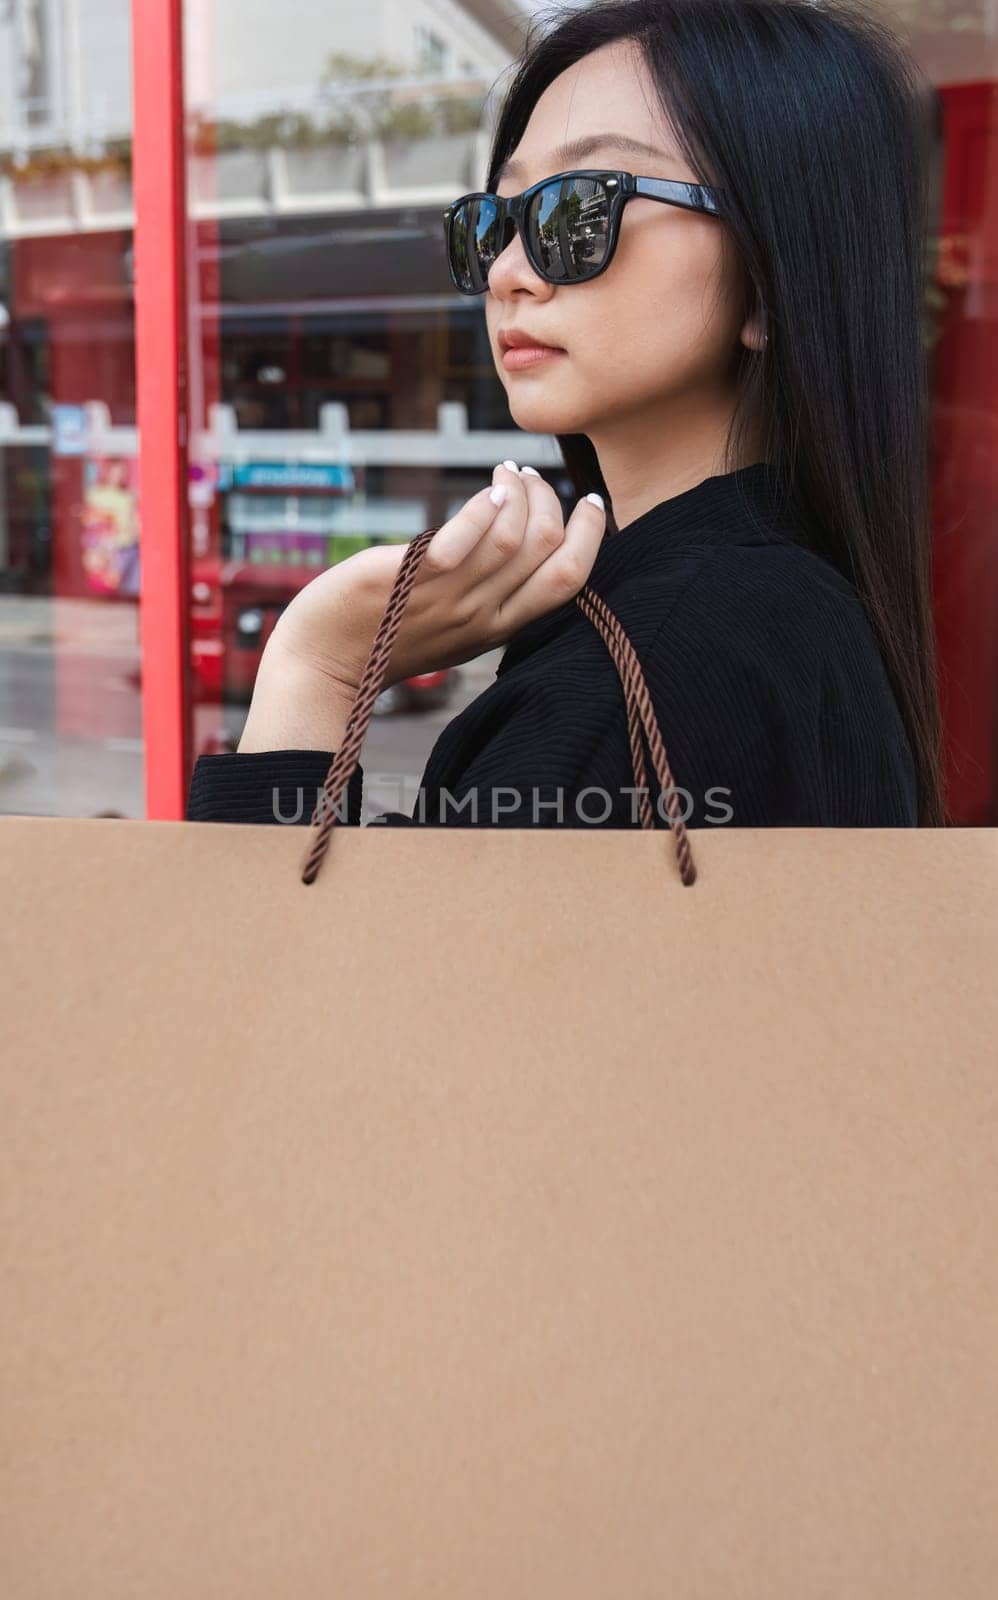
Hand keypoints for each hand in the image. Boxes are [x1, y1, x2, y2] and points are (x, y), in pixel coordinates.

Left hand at [238, 462, 605, 752]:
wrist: (325, 663)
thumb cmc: (387, 635)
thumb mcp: (454, 622)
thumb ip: (489, 592)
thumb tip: (516, 539)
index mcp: (500, 626)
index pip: (571, 580)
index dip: (592, 535)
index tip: (591, 502)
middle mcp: (483, 614)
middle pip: (551, 552)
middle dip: (553, 501)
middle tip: (530, 478)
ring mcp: (450, 597)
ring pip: (514, 537)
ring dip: (520, 492)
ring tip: (506, 471)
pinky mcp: (413, 577)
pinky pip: (464, 537)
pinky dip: (485, 505)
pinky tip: (489, 487)